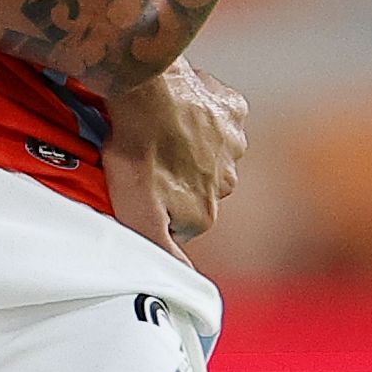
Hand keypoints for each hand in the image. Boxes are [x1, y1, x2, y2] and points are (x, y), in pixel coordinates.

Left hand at [106, 59, 248, 252]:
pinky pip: (222, 116)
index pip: (182, 221)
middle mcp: (227, 183)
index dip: (159, 205)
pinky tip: (180, 109)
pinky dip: (205, 113)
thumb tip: (183, 278)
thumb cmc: (137, 153)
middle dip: (177, 176)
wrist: (149, 93)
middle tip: (146, 158)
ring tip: (159, 132)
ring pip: (212, 152)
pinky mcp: (233, 111)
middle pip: (199, 188)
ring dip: (190, 144)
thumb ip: (162, 250)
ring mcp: (234, 145)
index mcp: (204, 213)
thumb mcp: (138, 215)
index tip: (140, 189)